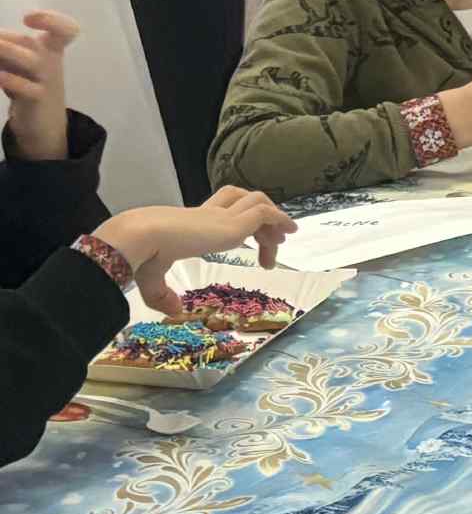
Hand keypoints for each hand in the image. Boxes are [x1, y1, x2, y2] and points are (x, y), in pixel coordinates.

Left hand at [0, 10, 79, 161]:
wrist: (44, 124)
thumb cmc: (29, 84)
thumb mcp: (19, 62)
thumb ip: (7, 48)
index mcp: (51, 49)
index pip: (66, 29)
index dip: (52, 20)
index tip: (28, 18)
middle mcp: (51, 62)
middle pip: (32, 43)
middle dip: (5, 40)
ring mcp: (47, 82)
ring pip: (31, 61)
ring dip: (6, 52)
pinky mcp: (38, 100)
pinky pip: (27, 88)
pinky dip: (11, 80)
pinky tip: (0, 77)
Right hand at [95, 189, 296, 316]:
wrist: (141, 236)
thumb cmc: (141, 253)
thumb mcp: (150, 277)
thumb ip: (161, 295)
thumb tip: (174, 312)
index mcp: (191, 222)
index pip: (221, 208)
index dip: (238, 220)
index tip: (251, 243)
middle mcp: (210, 214)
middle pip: (243, 201)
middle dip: (261, 218)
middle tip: (274, 243)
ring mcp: (223, 216)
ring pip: (258, 203)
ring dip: (274, 220)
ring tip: (282, 242)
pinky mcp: (234, 222)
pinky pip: (264, 213)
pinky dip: (279, 219)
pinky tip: (288, 231)